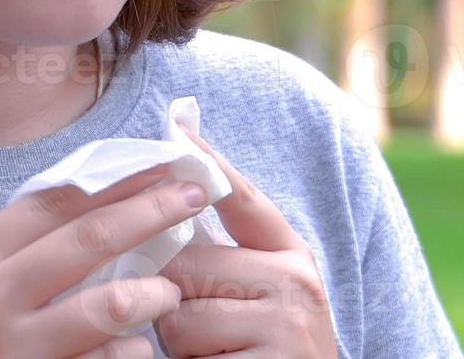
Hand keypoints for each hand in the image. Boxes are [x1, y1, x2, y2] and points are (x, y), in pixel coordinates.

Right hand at [0, 163, 206, 357]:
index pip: (51, 203)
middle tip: (194, 193)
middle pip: (87, 236)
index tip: (154, 163)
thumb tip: (65, 214)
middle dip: (150, 208)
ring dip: (152, 291)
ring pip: (108, 303)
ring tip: (171, 289)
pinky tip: (141, 351)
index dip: (110, 180)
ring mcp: (13, 347)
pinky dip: (131, 354)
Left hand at [154, 127, 337, 357]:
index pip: (245, 200)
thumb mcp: (265, 295)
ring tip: (216, 355)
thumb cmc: (270, 351)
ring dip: (178, 345)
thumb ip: (226, 254)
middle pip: (186, 265)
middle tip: (204, 326)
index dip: (209, 165)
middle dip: (173, 298)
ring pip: (178, 317)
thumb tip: (166, 203)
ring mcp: (287, 330)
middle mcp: (298, 284)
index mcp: (294, 257)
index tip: (177, 128)